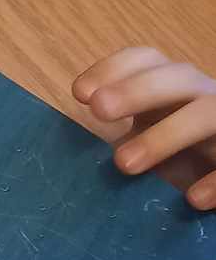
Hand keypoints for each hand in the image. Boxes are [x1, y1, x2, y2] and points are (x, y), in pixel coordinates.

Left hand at [72, 48, 215, 210]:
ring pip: (208, 114)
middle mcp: (201, 96)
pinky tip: (192, 199)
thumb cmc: (176, 155)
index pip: (147, 61)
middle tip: (99, 110)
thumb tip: (60, 159)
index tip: (79, 93)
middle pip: (177, 77)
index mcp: (172, 87)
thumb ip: (117, 137)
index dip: (115, 69)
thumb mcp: (146, 138)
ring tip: (124, 163)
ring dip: (167, 134)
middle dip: (138, 90)